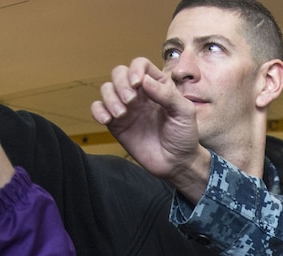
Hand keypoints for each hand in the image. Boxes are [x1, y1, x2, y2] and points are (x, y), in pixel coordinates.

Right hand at [90, 60, 210, 200]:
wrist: (177, 163)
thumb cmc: (184, 136)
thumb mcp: (184, 112)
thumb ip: (167, 94)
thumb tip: (144, 81)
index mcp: (157, 85)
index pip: (140, 65)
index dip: (136, 69)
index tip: (138, 83)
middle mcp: (139, 93)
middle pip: (119, 73)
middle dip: (120, 83)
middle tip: (130, 101)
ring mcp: (126, 108)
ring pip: (107, 89)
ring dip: (110, 97)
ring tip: (121, 114)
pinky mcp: (116, 124)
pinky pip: (98, 109)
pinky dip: (97, 111)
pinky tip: (107, 119)